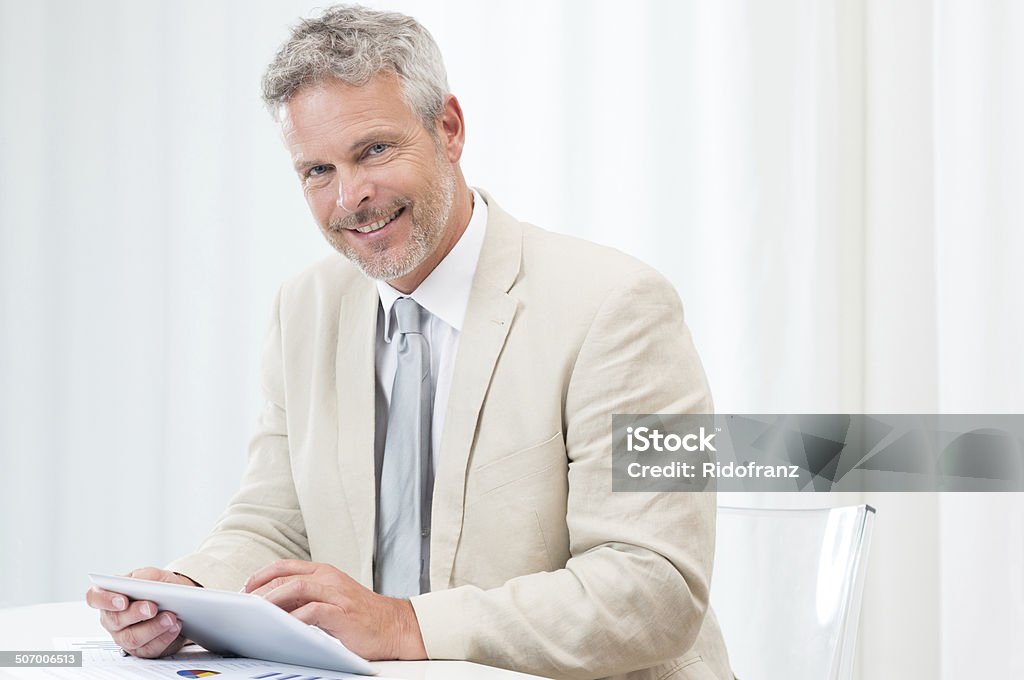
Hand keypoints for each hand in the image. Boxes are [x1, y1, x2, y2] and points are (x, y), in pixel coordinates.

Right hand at [85, 567, 194, 657]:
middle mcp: (113, 619)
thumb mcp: (155, 576)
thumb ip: (146, 576)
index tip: (122, 600)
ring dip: (153, 627)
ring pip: (132, 638)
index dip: (105, 600)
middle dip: (136, 613)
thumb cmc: (160, 587)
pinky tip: (175, 627)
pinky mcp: (141, 649)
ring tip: (171, 617)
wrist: (179, 602)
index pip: (95, 598)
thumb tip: (142, 582)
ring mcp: (125, 636)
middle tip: (152, 608)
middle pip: (116, 620)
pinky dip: (165, 637)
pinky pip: (149, 648)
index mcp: (110, 596)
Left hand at [244, 560, 426, 660]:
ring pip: (296, 588)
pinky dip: (295, 618)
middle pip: (286, 576)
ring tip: (256, 613)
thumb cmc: (361, 616)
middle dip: (260, 590)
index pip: (285, 566)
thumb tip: (271, 606)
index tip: (244, 590)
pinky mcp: (343, 614)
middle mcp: (329, 579)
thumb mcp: (330, 599)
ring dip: (272, 600)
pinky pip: (314, 611)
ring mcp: (337, 595)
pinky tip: (284, 627)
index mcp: (324, 573)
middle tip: (243, 606)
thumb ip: (305, 599)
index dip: (260, 576)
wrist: (395, 626)